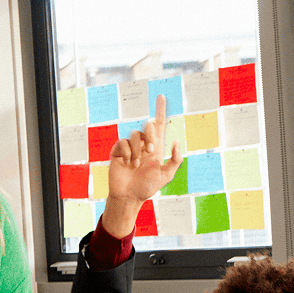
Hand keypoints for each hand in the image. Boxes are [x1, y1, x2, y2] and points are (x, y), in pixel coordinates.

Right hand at [100, 95, 182, 237]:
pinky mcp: (118, 151)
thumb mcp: (166, 176)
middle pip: (148, 126)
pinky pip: (122, 143)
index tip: (161, 96)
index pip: (159, 126)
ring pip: (135, 134)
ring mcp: (130, 148)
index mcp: (156, 148)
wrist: (129, 196)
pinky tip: (127, 163)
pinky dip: (127, 153)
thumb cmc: (147, 187)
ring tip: (136, 165)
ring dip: (137, 149)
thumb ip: (175, 160)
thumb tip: (175, 141)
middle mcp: (143, 145)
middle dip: (150, 135)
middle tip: (150, 151)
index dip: (160, 111)